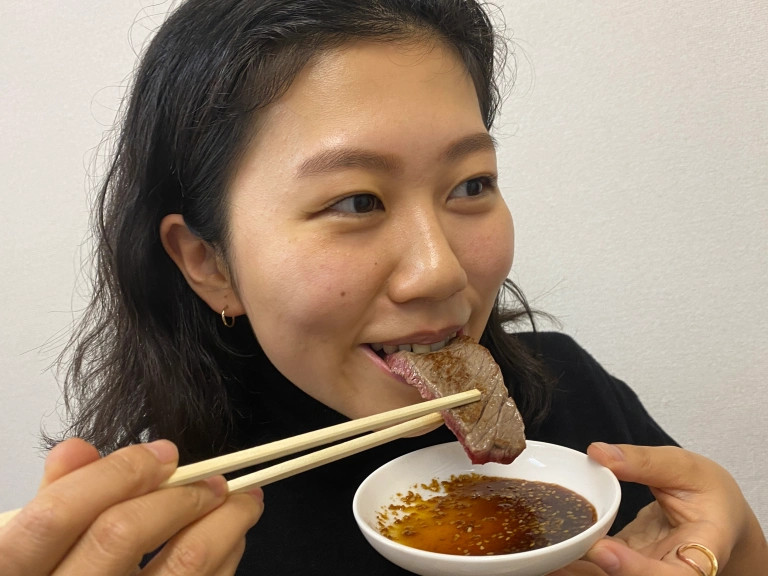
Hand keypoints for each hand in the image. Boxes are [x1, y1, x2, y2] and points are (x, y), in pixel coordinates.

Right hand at [0, 438, 263, 575]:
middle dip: (180, 494)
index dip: (116, 474)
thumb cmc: (57, 575)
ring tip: (244, 500)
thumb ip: (56, 497)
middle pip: (123, 534)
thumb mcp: (32, 544)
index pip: (58, 514)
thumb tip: (80, 448)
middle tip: (216, 479)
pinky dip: (227, 558)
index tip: (165, 454)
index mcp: (15, 574)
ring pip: (183, 566)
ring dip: (226, 523)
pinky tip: (230, 541)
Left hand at [548, 443, 767, 575]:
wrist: (718, 515)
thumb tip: (599, 453)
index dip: (637, 569)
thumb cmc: (709, 492)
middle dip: (596, 573)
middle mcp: (674, 569)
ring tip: (543, 560)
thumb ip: (644, 462)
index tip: (603, 550)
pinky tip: (548, 554)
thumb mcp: (685, 468)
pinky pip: (600, 567)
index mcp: (703, 550)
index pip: (674, 574)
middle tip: (557, 559)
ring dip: (577, 571)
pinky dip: (575, 561)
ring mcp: (648, 569)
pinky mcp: (626, 562)